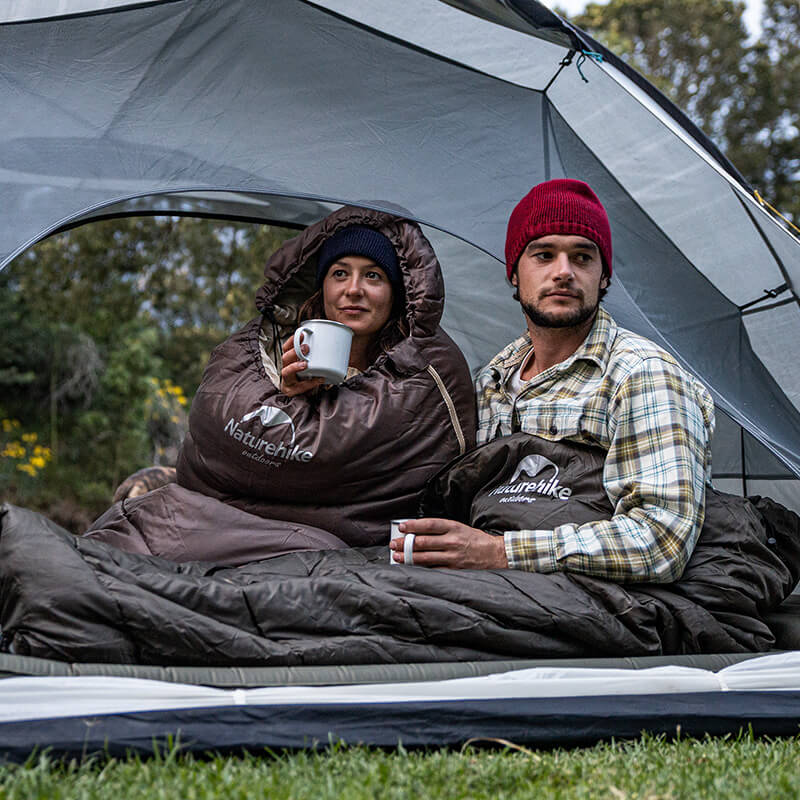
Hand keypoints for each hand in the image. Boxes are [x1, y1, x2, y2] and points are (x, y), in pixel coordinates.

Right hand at [280, 334, 323, 395]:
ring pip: (286, 372)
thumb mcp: (310, 365)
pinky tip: (319, 379)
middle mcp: (286, 369)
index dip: (292, 341)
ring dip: (295, 366)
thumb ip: (316, 356)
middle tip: (306, 348)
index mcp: (289, 361)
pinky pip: (299, 387)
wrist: (305, 397)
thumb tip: (333, 343)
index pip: (286, 348)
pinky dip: (310, 383)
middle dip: (295, 352)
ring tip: (305, 364)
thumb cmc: (307, 378)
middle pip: (285, 358)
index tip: (302, 335)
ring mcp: (287, 381)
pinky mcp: (291, 391)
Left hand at [390, 518, 508, 568]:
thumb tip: (418, 532)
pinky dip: (421, 569)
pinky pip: (434, 569)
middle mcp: (453, 541)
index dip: (414, 525)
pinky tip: (411, 568)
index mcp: (454, 527)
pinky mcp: (455, 569)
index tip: (402, 527)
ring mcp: (454, 556)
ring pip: (426, 557)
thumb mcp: (460, 528)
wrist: (497, 554)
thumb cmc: (476, 540)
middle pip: (424, 541)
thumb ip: (442, 530)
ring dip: (409, 557)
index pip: (430, 524)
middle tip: (393, 544)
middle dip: (406, 543)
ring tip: (397, 557)